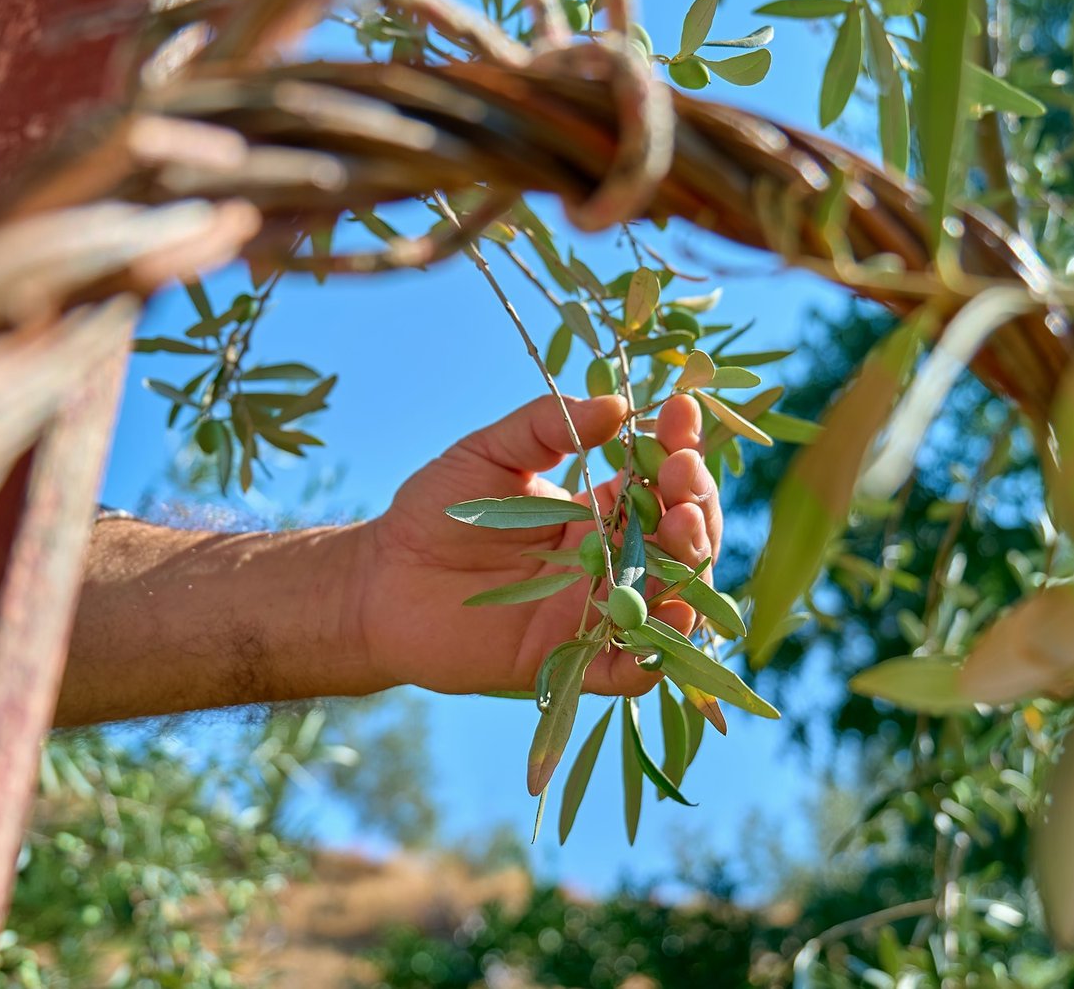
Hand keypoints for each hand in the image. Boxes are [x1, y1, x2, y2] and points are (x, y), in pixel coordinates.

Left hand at [354, 392, 723, 696]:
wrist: (380, 581)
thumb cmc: (434, 512)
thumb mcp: (490, 452)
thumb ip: (546, 426)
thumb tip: (614, 405)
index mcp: (597, 509)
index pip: (660, 480)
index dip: (679, 448)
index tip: (680, 412)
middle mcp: (607, 561)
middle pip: (679, 538)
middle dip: (694, 503)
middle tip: (681, 476)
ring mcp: (593, 611)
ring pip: (669, 599)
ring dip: (690, 566)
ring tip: (682, 529)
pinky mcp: (570, 657)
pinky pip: (630, 667)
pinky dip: (658, 650)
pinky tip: (669, 615)